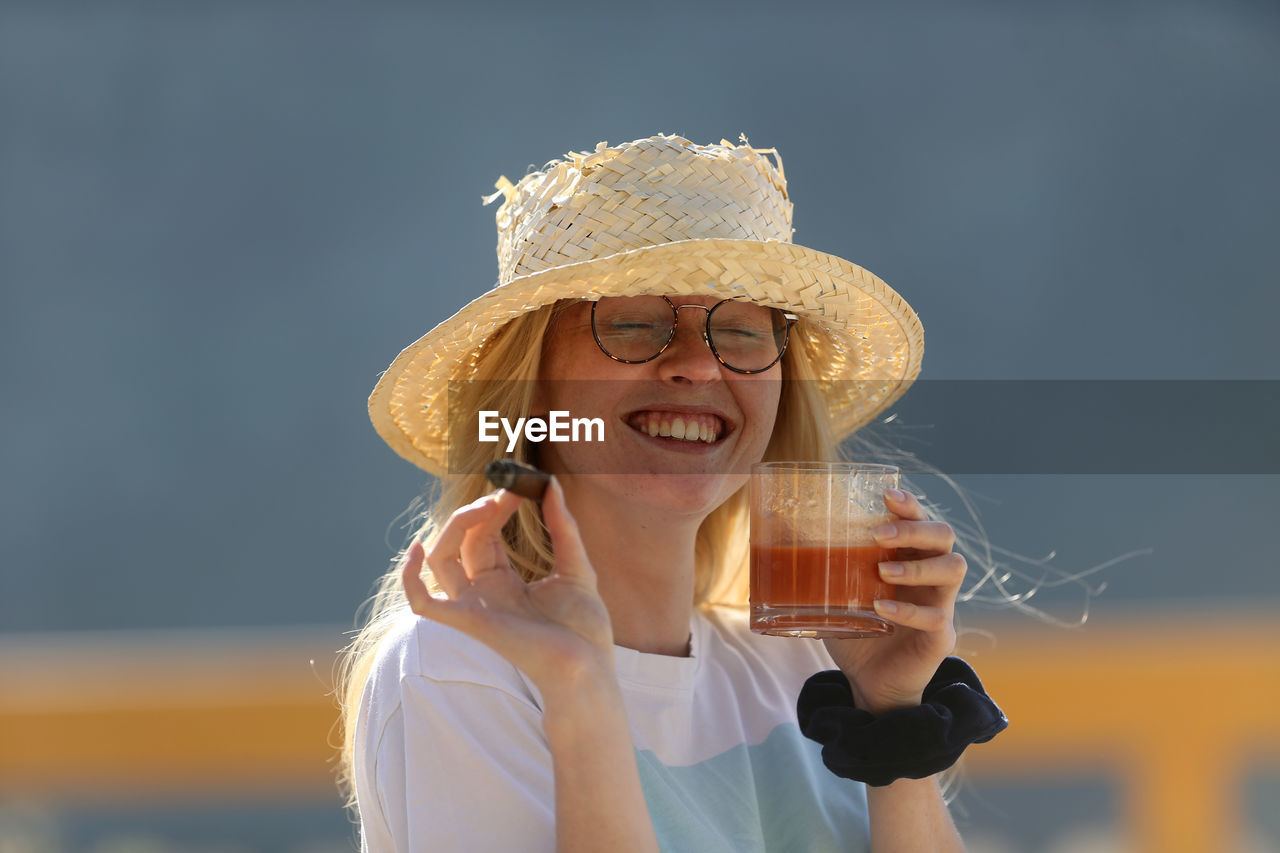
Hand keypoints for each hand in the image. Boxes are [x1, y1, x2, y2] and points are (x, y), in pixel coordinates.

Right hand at [401, 477, 615, 689]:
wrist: (588, 666)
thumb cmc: (584, 627)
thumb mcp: (576, 566)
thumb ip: (563, 526)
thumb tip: (553, 485)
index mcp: (503, 582)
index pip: (484, 534)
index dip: (496, 506)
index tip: (521, 483)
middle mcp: (483, 592)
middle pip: (461, 540)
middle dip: (480, 509)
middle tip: (509, 491)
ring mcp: (473, 606)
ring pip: (440, 559)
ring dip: (455, 526)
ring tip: (484, 506)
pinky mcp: (469, 622)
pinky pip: (423, 603)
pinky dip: (410, 578)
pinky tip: (417, 549)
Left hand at [822, 489, 965, 715]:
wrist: (870, 682)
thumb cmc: (855, 629)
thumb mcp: (832, 591)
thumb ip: (815, 563)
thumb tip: (773, 528)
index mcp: (908, 557)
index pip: (920, 519)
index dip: (909, 504)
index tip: (886, 494)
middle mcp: (930, 575)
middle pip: (944, 536)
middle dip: (914, 528)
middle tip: (878, 533)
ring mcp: (940, 604)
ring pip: (953, 568)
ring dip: (917, 566)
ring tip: (882, 571)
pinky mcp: (940, 636)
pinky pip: (937, 617)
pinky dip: (908, 610)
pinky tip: (882, 609)